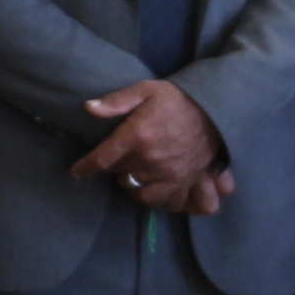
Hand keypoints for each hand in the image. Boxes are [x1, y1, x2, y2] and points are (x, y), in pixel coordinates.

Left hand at [73, 79, 227, 209]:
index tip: (77, 171)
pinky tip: (158, 190)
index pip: (102, 159)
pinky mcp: (188, 183)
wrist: (217, 108)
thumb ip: (116, 101)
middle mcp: (151, 160)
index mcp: (137, 136)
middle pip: (120, 175)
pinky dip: (160, 200)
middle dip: (116, 168)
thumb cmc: (178, 98)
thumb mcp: (146, 90)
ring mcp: (170, 175)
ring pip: (140, 193)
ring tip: (137, 174)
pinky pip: (169, 203)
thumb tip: (88, 108)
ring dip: (135, 185)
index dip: (86, 167)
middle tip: (121, 157)